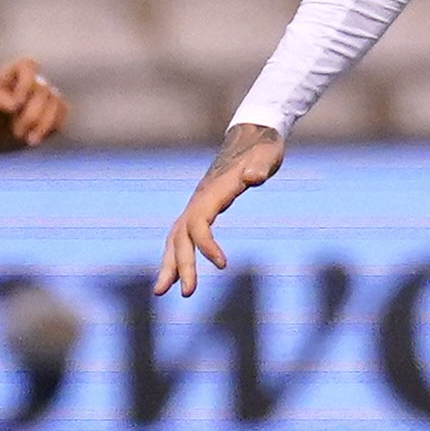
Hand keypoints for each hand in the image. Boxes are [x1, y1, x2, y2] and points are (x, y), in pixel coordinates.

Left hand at [0, 56, 67, 150]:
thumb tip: (15, 104)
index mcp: (11, 72)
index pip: (29, 66)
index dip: (26, 85)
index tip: (14, 107)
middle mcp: (30, 81)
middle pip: (44, 91)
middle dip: (31, 115)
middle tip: (15, 133)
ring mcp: (43, 96)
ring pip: (57, 103)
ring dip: (44, 124)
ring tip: (28, 141)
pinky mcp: (51, 112)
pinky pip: (62, 115)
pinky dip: (51, 127)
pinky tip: (34, 140)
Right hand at [157, 120, 283, 295]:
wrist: (252, 136)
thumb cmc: (263, 148)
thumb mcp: (268, 154)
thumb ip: (260, 166)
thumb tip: (253, 177)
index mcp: (213, 191)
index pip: (199, 222)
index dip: (206, 244)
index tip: (223, 265)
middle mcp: (199, 200)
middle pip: (181, 235)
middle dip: (181, 265)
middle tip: (187, 294)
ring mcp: (196, 205)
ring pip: (175, 238)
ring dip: (169, 265)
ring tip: (162, 293)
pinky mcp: (201, 210)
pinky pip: (183, 237)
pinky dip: (177, 256)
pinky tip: (176, 276)